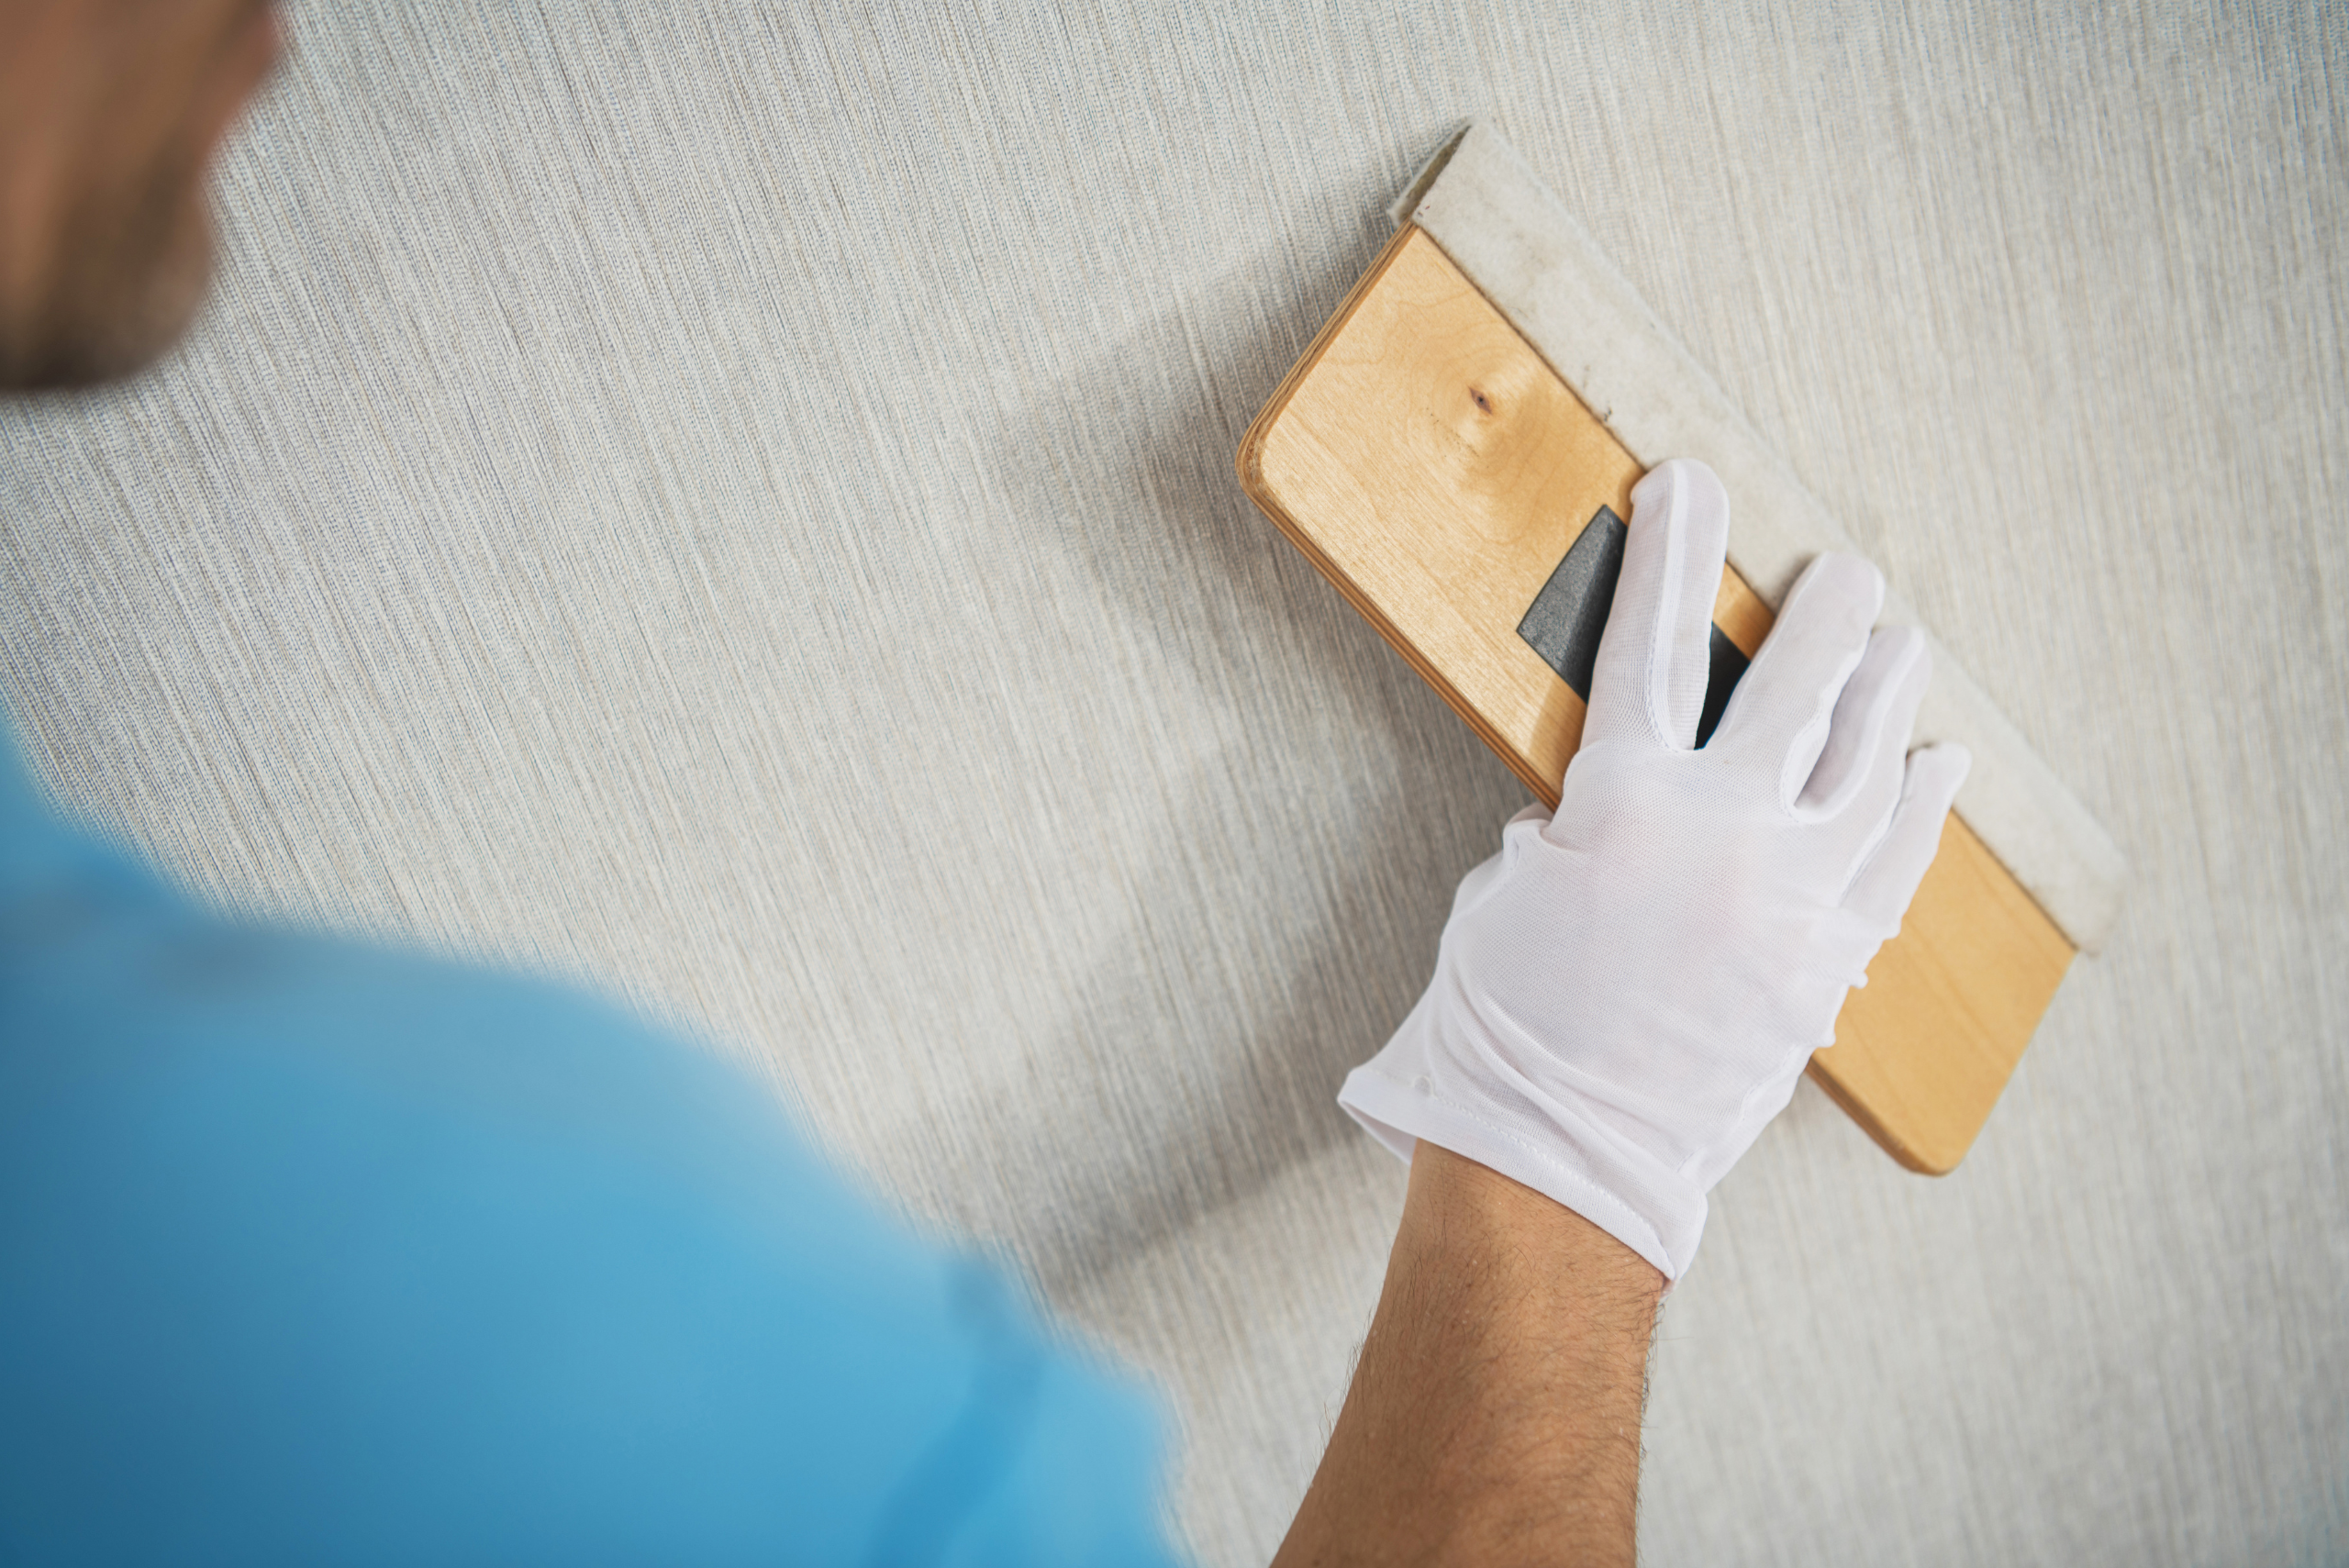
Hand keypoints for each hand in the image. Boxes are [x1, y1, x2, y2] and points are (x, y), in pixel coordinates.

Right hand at [1339, 458, 1968, 1278]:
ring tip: (1902, 641)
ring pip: (1863, 760)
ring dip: (1886, 691)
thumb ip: (1570, 827)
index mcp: (1625, 799)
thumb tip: (1612, 813)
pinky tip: (1937, 763)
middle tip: (1845, 569)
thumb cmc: (1503, 1027)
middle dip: (1825, 611)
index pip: (1652, 643)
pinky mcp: (1828, 958)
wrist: (1564, 1152)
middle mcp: (1724, 829)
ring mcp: (1791, 894)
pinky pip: (1894, 860)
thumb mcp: (1506, 894)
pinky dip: (1920, 805)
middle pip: (1794, 684)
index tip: (1689, 484)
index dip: (1671, 554)